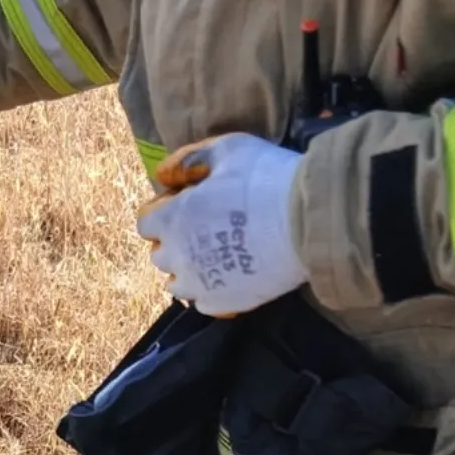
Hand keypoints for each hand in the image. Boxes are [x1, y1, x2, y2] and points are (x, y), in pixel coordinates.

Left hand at [136, 135, 306, 315]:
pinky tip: (230, 275)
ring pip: (177, 283)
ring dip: (188, 269)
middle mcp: (176, 257)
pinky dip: (209, 290)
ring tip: (217, 255)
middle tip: (206, 227)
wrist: (308, 222)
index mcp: (171, 220)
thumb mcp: (227, 149)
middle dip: (174, 240)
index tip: (187, 204)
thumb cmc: (266, 178)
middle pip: (160, 254)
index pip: (146, 223)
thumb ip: (188, 159)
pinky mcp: (221, 305)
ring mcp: (197, 286)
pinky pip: (202, 302)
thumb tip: (163, 175)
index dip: (164, 211)